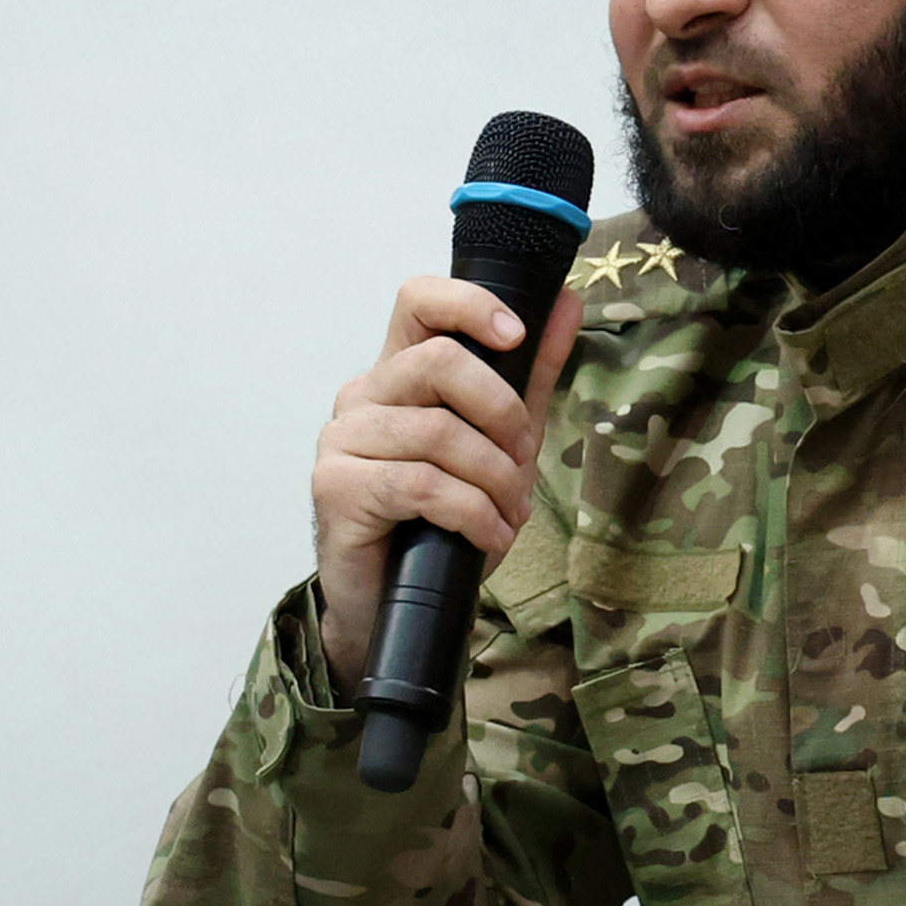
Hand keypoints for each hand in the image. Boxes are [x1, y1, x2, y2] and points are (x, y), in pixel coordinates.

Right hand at [311, 277, 582, 693]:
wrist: (392, 605)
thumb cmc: (440, 521)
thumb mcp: (501, 442)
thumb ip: (529, 374)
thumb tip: (568, 304)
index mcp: (398, 373)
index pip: (419, 300)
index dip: (470, 305)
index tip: (515, 335)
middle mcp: (363, 396)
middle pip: (438, 361)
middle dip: (503, 412)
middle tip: (524, 458)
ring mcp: (343, 440)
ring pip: (438, 432)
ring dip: (494, 478)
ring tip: (509, 513)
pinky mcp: (338, 488)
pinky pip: (422, 485)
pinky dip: (472, 513)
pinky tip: (488, 535)